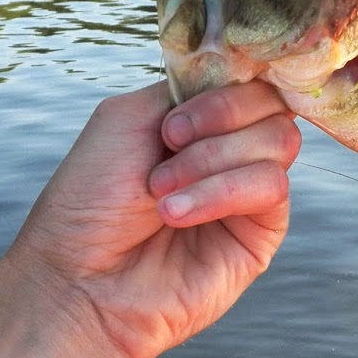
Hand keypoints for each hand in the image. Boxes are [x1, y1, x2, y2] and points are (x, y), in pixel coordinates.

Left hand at [3, 79, 300, 357]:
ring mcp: (249, 190)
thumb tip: (242, 80)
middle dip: (219, 119)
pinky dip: (222, 192)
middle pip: (272, 103)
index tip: (175, 120)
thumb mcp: (126, 118)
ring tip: (160, 194)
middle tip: (167, 147)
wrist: (78, 279)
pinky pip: (271, 188)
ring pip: (279, 141)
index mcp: (199, 117)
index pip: (247, 78)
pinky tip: (178, 214)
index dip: (224, 88)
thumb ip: (187, 89)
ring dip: (211, 161)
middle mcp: (230, 148)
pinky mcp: (262, 232)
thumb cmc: (88, 203)